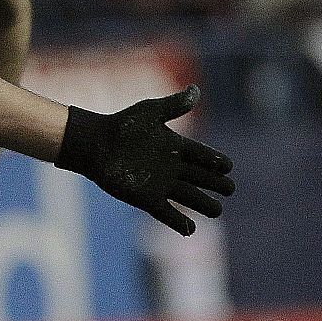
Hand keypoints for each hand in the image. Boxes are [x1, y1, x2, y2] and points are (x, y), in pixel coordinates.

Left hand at [54, 85, 233, 235]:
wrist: (93, 143)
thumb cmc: (120, 125)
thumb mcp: (149, 112)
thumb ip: (174, 105)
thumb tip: (196, 91)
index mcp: (176, 147)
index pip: (204, 156)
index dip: (217, 162)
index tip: (227, 166)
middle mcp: (172, 167)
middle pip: (202, 179)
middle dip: (217, 185)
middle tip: (228, 189)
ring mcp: (161, 184)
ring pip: (190, 197)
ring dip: (203, 204)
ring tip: (215, 210)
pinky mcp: (147, 199)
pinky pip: (167, 214)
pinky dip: (178, 223)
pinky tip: (189, 229)